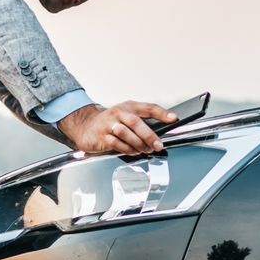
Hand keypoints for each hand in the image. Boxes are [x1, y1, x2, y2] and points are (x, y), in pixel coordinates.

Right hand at [56, 101, 176, 155]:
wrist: (86, 126)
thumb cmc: (110, 123)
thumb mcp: (126, 117)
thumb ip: (142, 123)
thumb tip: (160, 134)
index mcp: (128, 107)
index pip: (148, 107)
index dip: (162, 113)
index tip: (174, 118)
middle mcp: (119, 113)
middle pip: (136, 122)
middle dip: (149, 135)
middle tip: (158, 145)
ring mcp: (109, 124)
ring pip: (126, 133)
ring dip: (138, 144)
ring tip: (146, 150)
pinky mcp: (102, 136)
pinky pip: (117, 144)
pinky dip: (128, 149)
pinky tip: (134, 152)